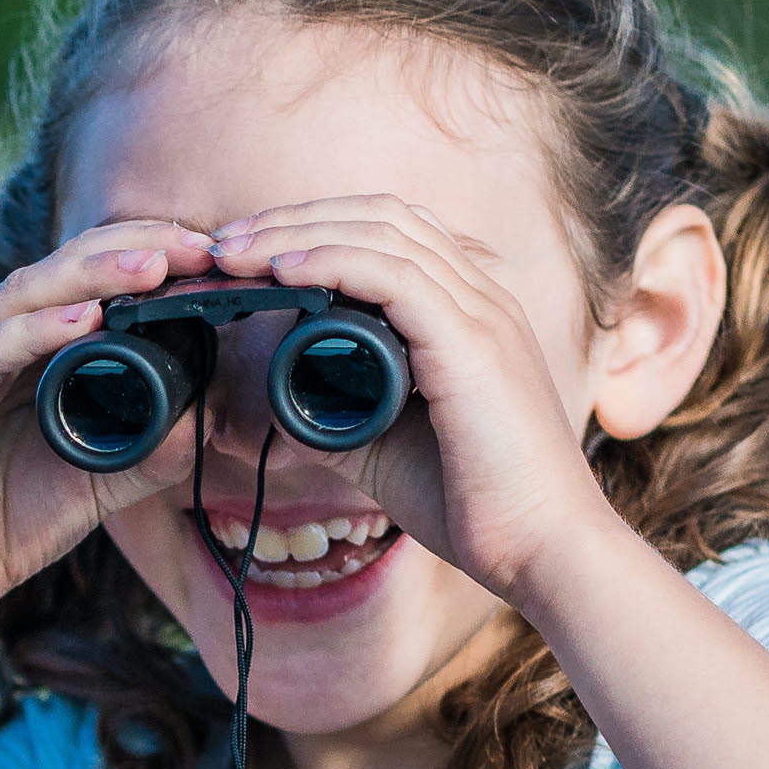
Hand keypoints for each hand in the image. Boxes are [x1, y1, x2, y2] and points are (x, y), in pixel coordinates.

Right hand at [0, 220, 213, 628]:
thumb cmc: (4, 521)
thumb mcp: (98, 482)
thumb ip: (149, 451)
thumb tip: (207, 420)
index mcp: (32, 346)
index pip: (93, 278)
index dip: (153, 258)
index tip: (216, 258)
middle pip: (67, 267)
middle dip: (137, 249)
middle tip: (202, 247)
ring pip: (30, 293)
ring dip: (95, 273)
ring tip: (154, 265)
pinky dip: (38, 330)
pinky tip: (85, 319)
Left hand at [204, 196, 622, 601]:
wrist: (542, 551)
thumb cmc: (477, 505)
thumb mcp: (387, 448)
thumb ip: (342, 415)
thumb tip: (280, 406)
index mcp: (471, 314)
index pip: (392, 234)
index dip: (318, 229)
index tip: (250, 255)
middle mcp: (482, 299)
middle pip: (380, 217)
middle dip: (295, 219)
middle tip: (226, 244)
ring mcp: (482, 314)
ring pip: (381, 234)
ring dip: (297, 233)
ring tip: (234, 252)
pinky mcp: (473, 343)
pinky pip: (392, 276)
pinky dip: (329, 261)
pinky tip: (281, 269)